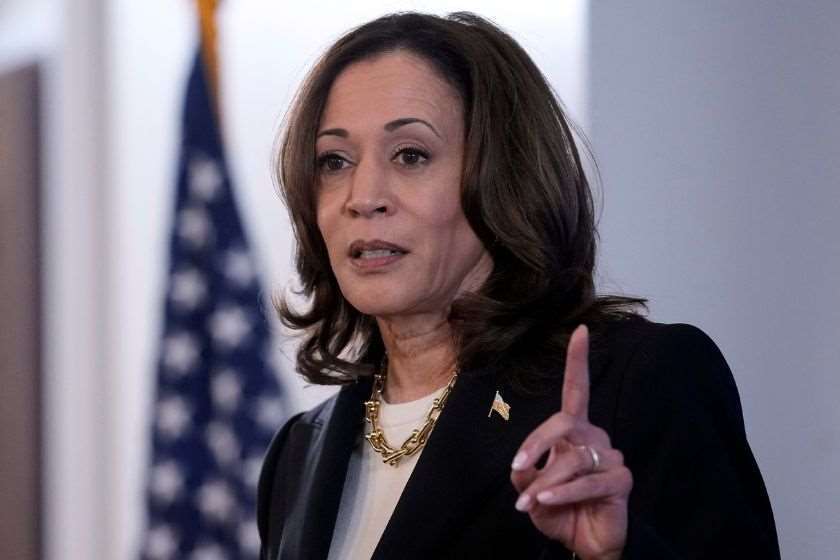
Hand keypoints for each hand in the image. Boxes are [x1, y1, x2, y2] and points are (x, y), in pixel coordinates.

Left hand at [510, 325, 631, 559]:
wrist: (585, 543)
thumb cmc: (558, 510)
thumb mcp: (531, 489)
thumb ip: (525, 472)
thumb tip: (522, 467)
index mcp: (574, 431)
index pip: (577, 390)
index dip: (578, 361)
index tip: (580, 330)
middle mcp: (594, 437)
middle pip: (565, 422)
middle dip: (537, 443)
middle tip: (518, 467)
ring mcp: (611, 457)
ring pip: (572, 459)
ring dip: (545, 483)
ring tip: (528, 502)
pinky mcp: (621, 480)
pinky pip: (587, 482)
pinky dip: (562, 493)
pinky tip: (546, 502)